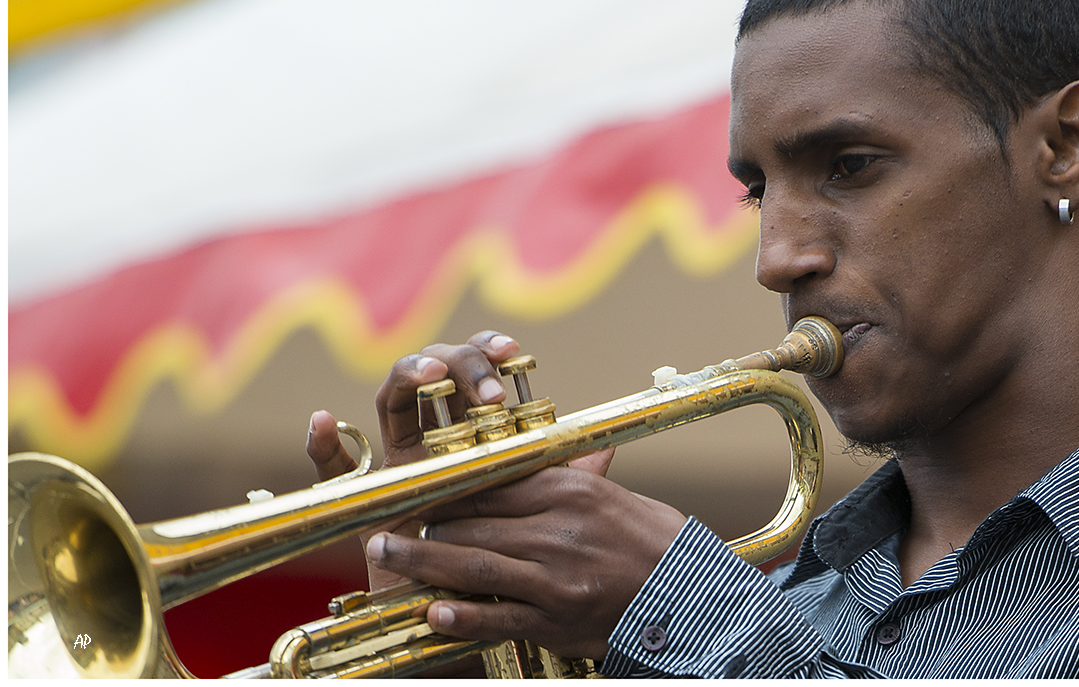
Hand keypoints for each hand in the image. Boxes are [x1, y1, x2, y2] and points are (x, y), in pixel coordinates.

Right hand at [306, 330, 616, 590]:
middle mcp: (430, 439)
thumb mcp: (536, 512)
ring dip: (409, 375)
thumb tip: (606, 449)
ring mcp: (395, 463)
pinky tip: (325, 422)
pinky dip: (322, 445)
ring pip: (391, 399)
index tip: (513, 352)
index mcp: (470, 433)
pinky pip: (332, 469)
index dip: (487, 351)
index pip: (473, 373)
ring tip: (432, 373)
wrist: (465, 617)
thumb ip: (561, 478)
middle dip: (460, 363)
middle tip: (488, 386)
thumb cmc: (502, 560)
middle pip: (433, 374)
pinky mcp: (365, 498)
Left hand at [365, 465, 686, 660]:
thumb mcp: (608, 495)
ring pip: (475, 566)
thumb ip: (558, 480)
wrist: (690, 595)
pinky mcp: (558, 619)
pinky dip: (463, 615)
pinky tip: (433, 612)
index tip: (417, 492)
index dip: (446, 489)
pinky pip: (499, 616)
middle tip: (385, 528)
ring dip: (424, 562)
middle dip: (424, 526)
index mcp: (569, 489)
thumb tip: (516, 461)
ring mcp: (556, 577)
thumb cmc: (649, 539)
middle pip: (473, 522)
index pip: (491, 483)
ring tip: (389, 554)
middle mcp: (559, 529)